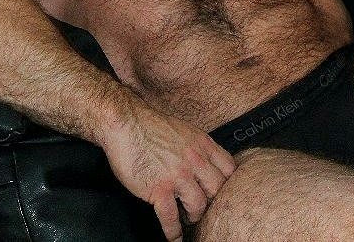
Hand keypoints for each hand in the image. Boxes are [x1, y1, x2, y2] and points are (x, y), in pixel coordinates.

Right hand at [99, 103, 235, 240]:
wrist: (124, 123)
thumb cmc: (150, 125)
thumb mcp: (184, 130)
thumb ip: (197, 147)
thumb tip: (204, 162)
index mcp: (202, 144)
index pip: (229, 169)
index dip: (228, 183)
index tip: (223, 192)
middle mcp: (194, 160)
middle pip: (217, 190)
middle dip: (213, 202)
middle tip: (206, 208)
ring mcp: (178, 176)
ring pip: (199, 205)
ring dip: (194, 216)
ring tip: (188, 219)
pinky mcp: (158, 189)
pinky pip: (171, 217)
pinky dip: (174, 231)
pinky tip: (174, 237)